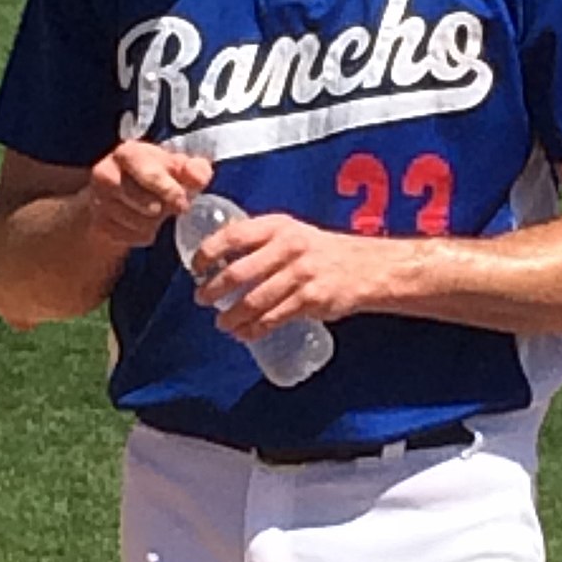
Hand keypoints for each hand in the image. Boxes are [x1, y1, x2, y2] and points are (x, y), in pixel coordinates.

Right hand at [87, 142, 211, 249]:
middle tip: (167, 204)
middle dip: (164, 208)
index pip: (149, 174)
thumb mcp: (175, 166)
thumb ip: (193, 169)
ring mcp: (99, 200)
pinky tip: (140, 222)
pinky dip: (143, 234)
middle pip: (148, 204)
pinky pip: (133, 237)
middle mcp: (106, 173)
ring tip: (152, 210)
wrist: (117, 194)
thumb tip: (198, 176)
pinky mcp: (99, 223)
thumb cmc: (151, 175)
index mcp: (127, 153)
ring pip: (141, 223)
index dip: (169, 190)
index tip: (182, 200)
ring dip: (154, 222)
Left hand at [193, 214, 385, 339]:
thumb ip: (260, 241)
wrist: (366, 266)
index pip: (233, 236)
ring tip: (221, 323)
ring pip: (254, 301)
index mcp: (278, 227)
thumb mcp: (291, 233)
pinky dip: (254, 329)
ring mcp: (301, 274)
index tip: (195, 267)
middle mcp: (288, 247)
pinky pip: (274, 318)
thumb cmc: (321, 251)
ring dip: (232, 316)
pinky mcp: (311, 300)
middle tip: (201, 299)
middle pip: (238, 272)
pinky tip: (244, 333)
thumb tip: (219, 258)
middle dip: (213, 290)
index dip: (208, 252)